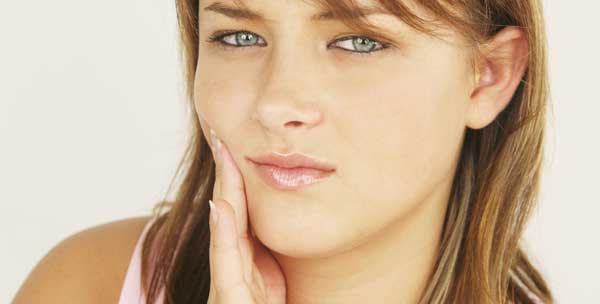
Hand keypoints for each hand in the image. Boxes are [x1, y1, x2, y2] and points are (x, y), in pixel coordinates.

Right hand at [206, 127, 286, 303]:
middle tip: (222, 135)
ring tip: (223, 156)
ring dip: (224, 191)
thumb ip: (262, 256)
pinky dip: (223, 233)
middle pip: (230, 213)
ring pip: (226, 230)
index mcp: (249, 263)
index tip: (234, 144)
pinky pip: (227, 263)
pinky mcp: (230, 300)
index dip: (237, 179)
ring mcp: (231, 283)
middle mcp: (236, 268)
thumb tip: (263, 218)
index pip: (241, 212)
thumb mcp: (273, 284)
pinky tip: (223, 205)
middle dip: (227, 175)